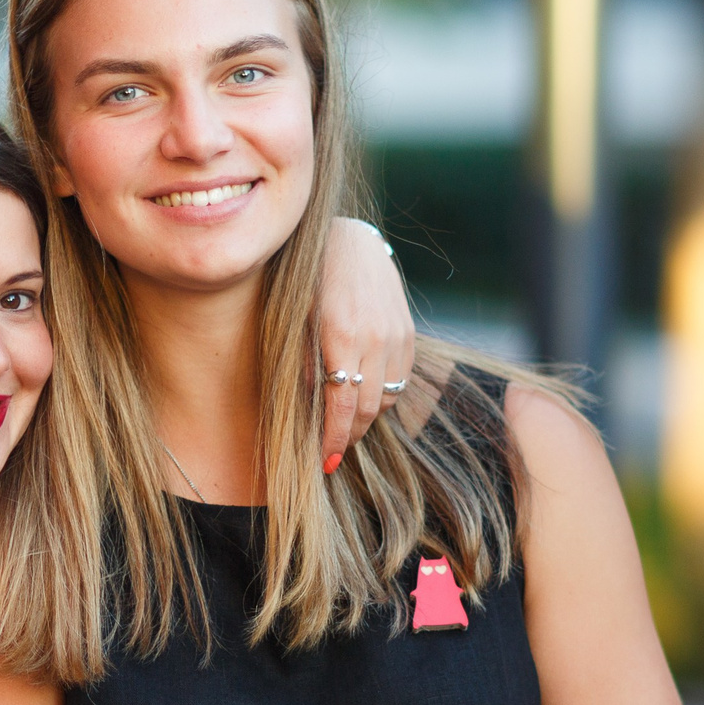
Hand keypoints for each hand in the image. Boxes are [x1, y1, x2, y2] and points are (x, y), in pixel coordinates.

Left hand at [320, 218, 415, 471]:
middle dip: (350, 436)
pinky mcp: (408, 332)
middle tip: (332, 450)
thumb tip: (308, 411)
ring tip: (346, 424)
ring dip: (366, 418)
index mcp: (341, 336)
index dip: (334, 440)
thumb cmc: (311, 280)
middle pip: (368, 409)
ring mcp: (396, 336)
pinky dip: (383, 395)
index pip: (342, 405)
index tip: (324, 462)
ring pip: (387, 398)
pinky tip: (365, 396)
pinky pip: (400, 380)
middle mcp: (375, 339)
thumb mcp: (295, 320)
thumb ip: (302, 365)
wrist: (350, 241)